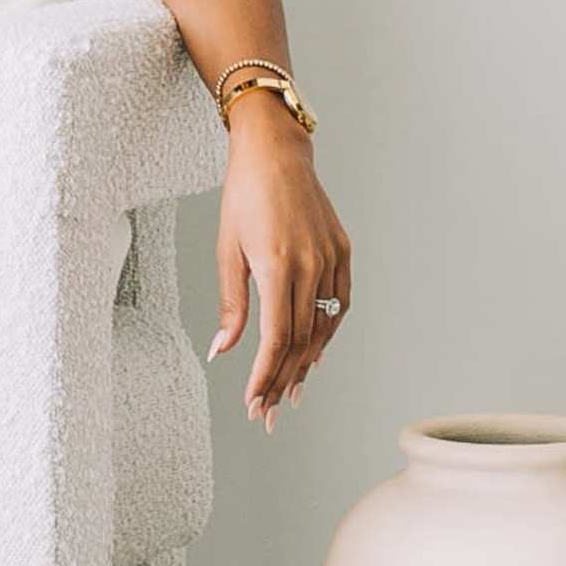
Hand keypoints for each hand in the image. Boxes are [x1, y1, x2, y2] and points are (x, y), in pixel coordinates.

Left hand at [213, 112, 351, 428]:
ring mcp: (331, 259)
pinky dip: (327, 332)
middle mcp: (310, 266)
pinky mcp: (342, 251)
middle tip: (267, 412)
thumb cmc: (243, 197)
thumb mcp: (226, 250)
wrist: (277, 153)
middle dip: (282, 380)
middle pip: (300, 340)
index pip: (275, 339)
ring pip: (323, 326)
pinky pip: (339, 303)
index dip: (264, 376)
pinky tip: (314, 352)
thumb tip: (222, 351)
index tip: (252, 402)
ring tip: (289, 393)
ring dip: (306, 363)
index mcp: (276, 266)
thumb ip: (231, 305)